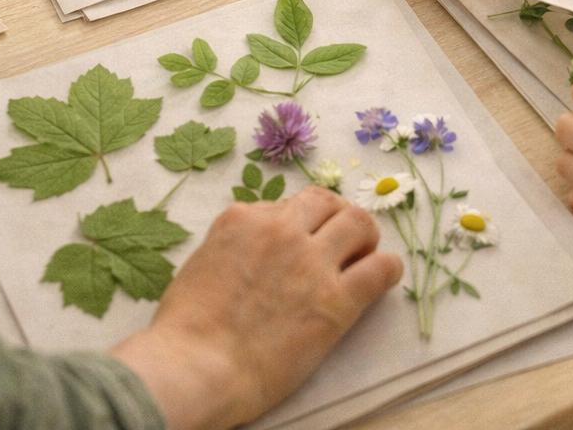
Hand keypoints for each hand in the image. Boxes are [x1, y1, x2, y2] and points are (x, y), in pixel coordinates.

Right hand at [112, 187, 402, 429]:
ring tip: (363, 256)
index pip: (286, 205)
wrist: (195, 368)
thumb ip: (233, 248)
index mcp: (242, 220)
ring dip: (365, 237)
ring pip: (358, 223)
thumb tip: (254, 253)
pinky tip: (383, 277)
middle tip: (340, 242)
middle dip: (336, 218)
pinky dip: (387, 268)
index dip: (297, 224)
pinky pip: (380, 268)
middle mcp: (281, 230)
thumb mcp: (201, 265)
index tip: (300, 243)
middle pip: (325, 203)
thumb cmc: (185, 330)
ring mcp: (311, 262)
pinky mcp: (337, 299)